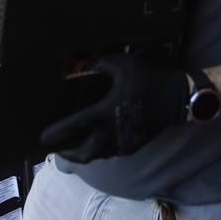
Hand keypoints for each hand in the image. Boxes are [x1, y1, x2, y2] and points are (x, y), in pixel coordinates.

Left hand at [40, 54, 188, 161]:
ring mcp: (123, 143)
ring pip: (97, 156)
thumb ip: (98, 63)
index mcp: (104, 114)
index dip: (55, 134)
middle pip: (83, 154)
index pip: (73, 128)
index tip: (42, 138)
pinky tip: (95, 143)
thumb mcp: (123, 64)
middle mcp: (111, 133)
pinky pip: (110, 153)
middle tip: (56, 150)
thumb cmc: (148, 79)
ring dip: (82, 154)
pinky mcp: (133, 146)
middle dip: (67, 154)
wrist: (178, 98)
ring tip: (71, 148)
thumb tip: (80, 65)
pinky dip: (98, 151)